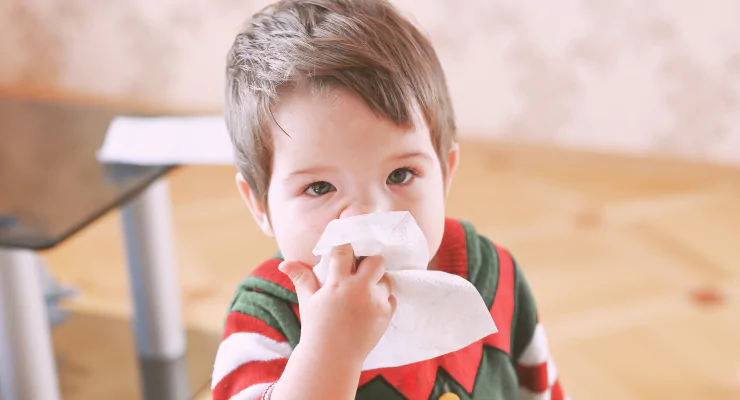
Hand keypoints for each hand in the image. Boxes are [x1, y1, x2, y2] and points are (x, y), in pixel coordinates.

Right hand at [279, 244, 396, 364]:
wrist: (332, 359)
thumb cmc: (317, 328)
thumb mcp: (308, 301)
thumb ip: (301, 278)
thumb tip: (283, 263)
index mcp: (338, 283)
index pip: (345, 251)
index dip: (344, 244)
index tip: (344, 245)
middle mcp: (360, 290)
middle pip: (376, 261)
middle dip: (369, 262)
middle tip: (360, 269)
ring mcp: (376, 303)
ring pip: (386, 279)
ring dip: (377, 281)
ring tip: (364, 290)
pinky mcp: (386, 315)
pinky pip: (391, 298)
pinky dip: (383, 298)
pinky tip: (369, 305)